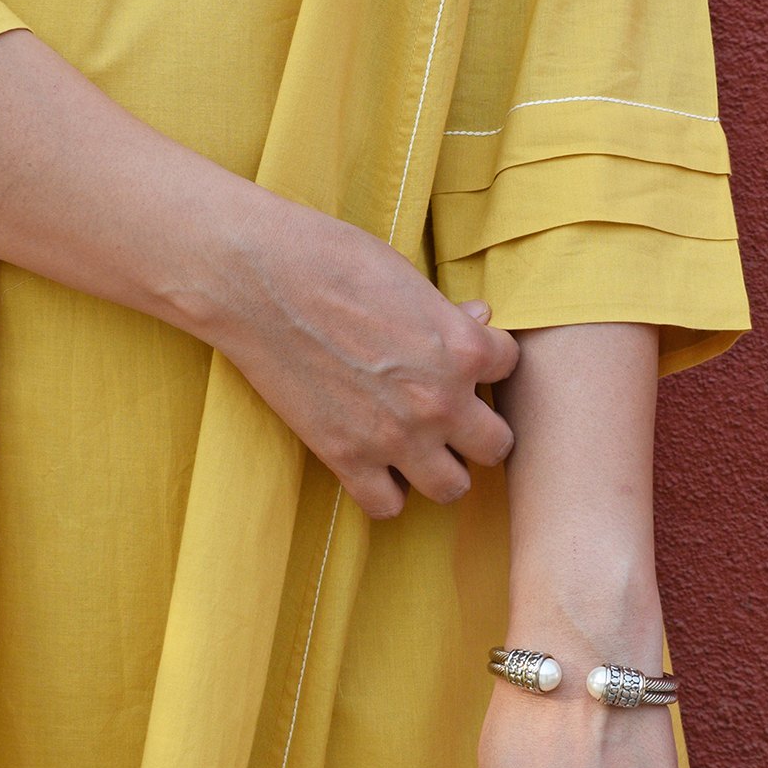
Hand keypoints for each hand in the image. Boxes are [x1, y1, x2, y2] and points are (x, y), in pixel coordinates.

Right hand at [204, 194, 519, 517]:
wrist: (257, 279)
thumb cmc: (331, 260)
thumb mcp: (405, 277)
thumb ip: (447, 315)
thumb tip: (478, 321)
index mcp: (462, 347)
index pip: (510, 367)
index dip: (487, 360)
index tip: (463, 358)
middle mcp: (439, 400)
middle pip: (496, 446)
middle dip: (478, 430)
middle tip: (451, 414)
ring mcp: (393, 437)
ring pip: (453, 488)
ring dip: (441, 468)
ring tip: (419, 448)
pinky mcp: (345, 457)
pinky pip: (387, 507)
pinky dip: (385, 491)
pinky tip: (374, 465)